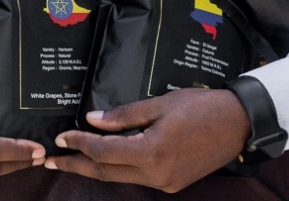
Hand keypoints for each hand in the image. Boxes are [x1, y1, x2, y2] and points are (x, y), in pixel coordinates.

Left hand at [44, 87, 249, 192]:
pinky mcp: (173, 184)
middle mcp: (156, 175)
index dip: (79, 145)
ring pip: (120, 178)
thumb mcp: (159, 104)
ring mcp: (165, 183)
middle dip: (76, 166)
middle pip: (106, 172)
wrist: (237, 123)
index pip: (103, 152)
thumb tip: (93, 121)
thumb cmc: (199, 106)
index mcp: (151, 153)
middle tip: (51, 161)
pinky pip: (137, 177)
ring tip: (72, 160)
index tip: (60, 138)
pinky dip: (118, 169)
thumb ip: (124, 116)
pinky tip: (106, 159)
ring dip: (95, 168)